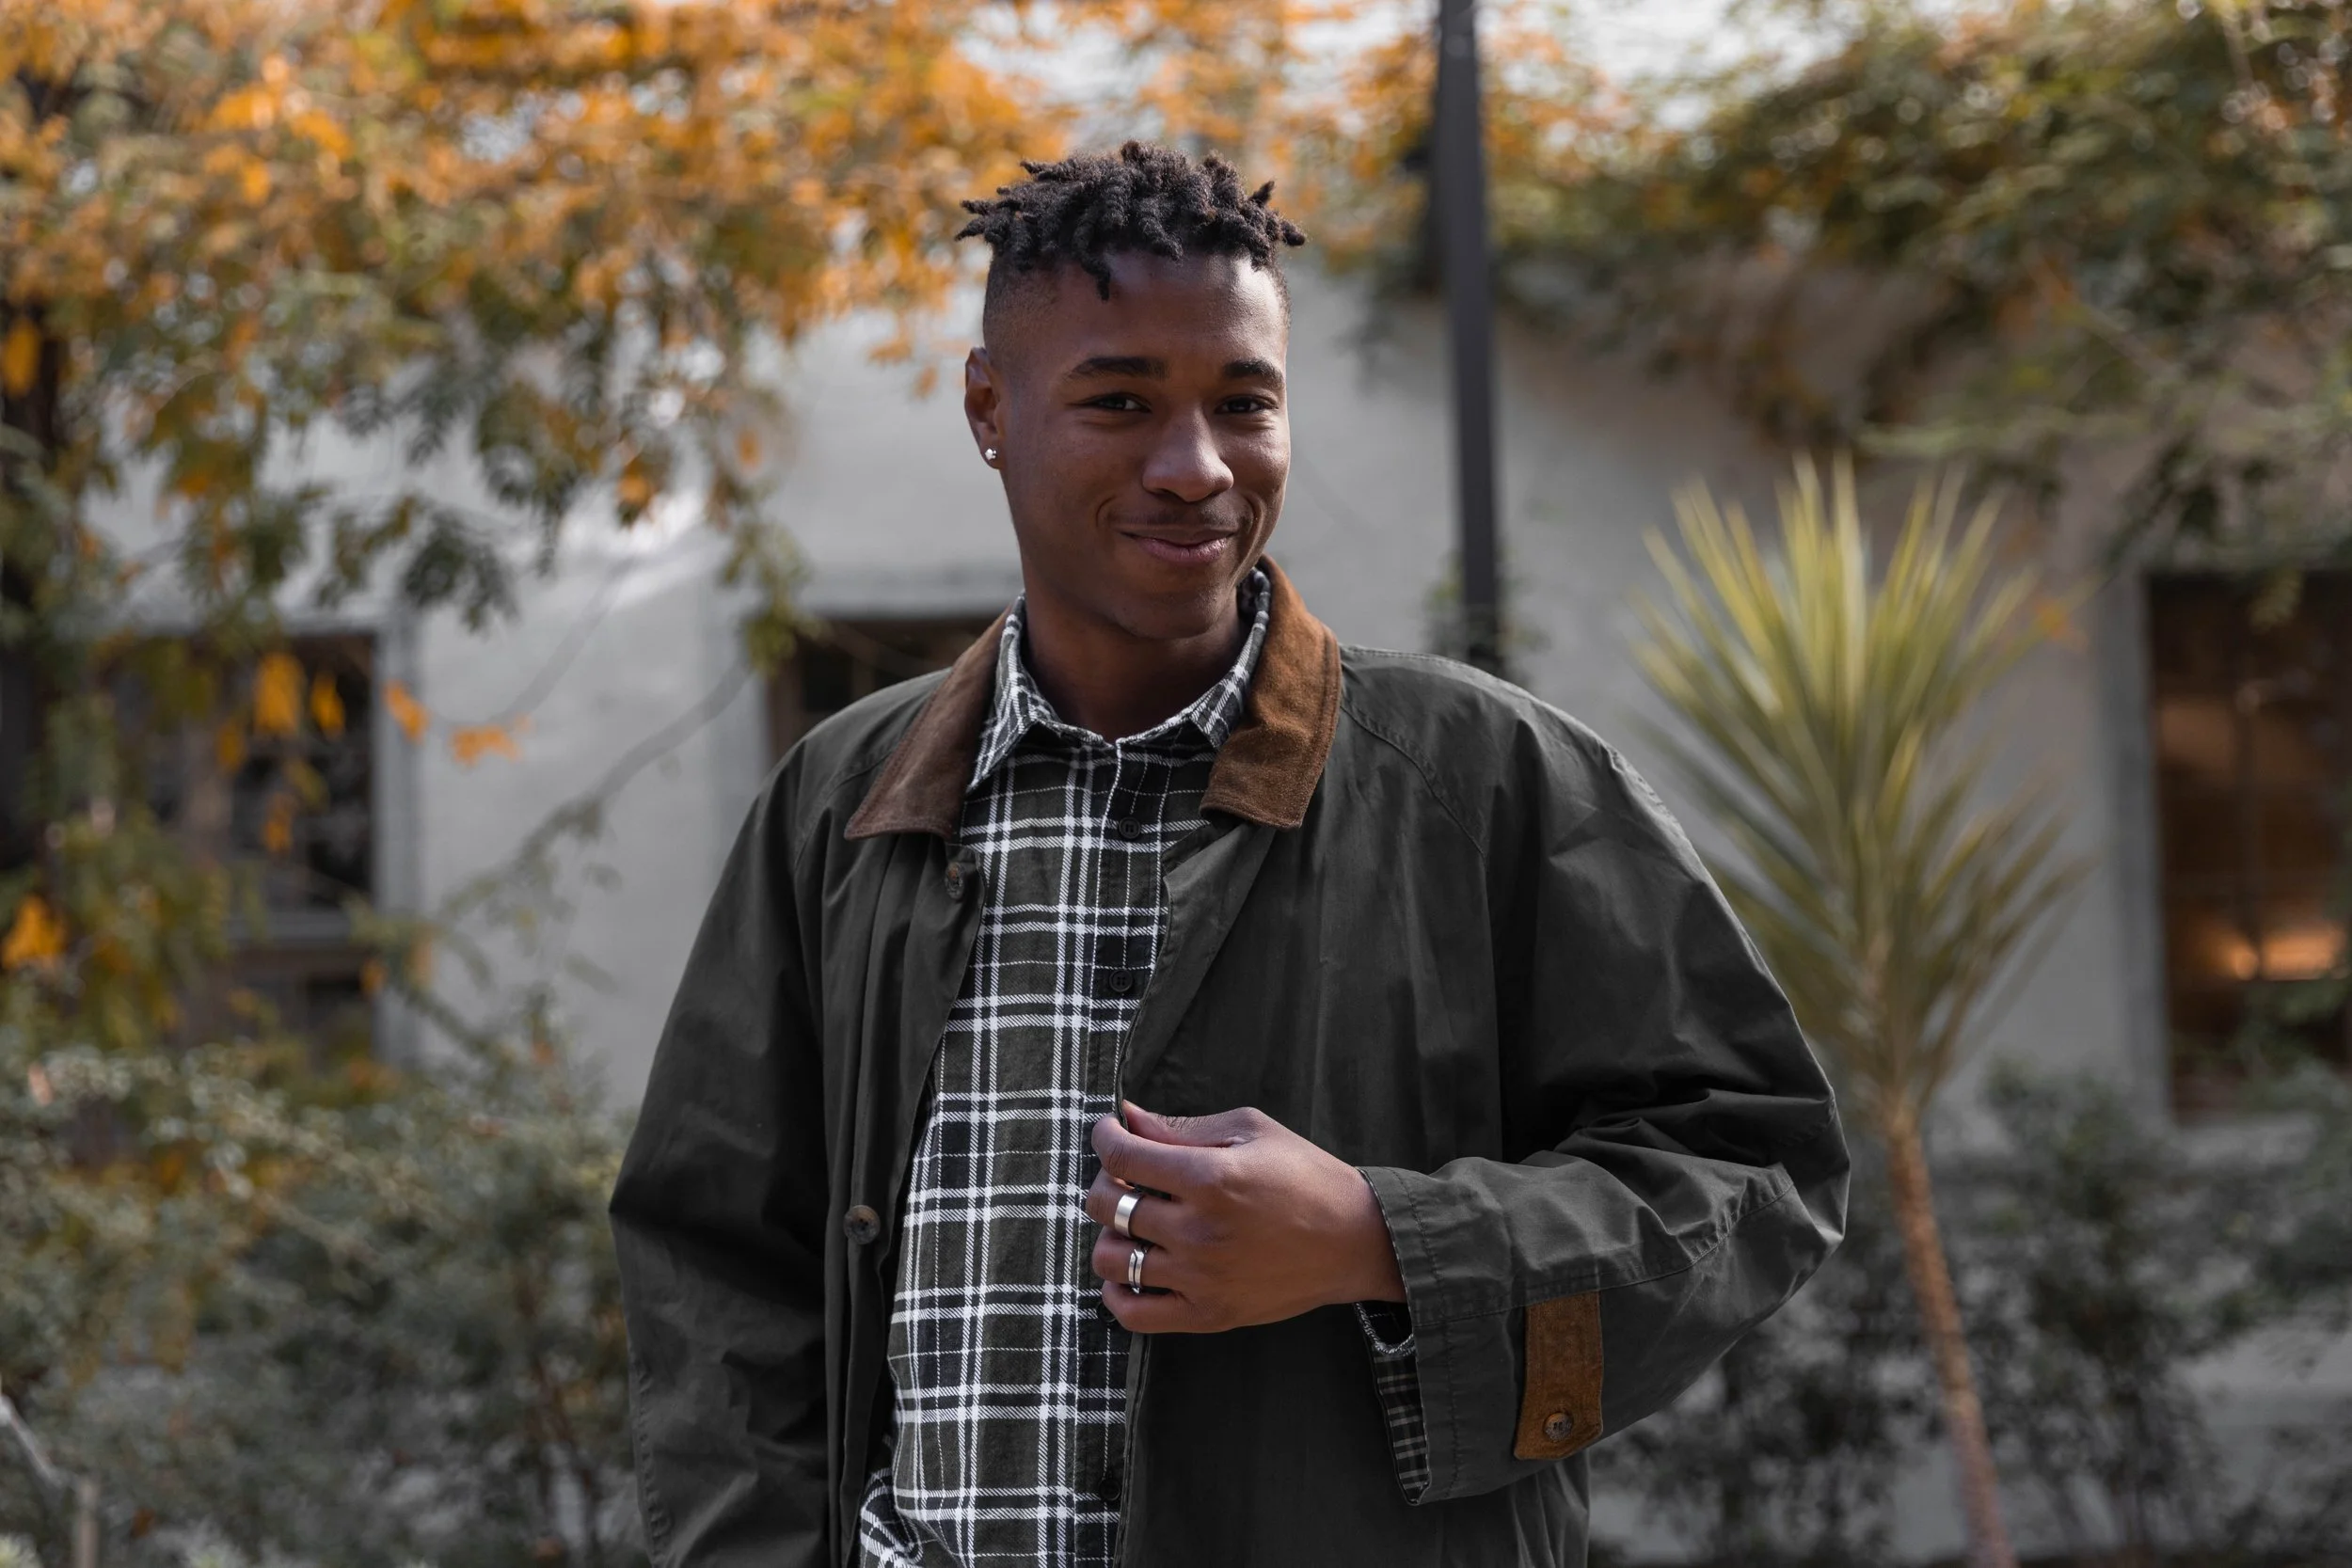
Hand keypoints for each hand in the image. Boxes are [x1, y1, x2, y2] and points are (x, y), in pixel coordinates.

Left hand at [1081, 1101, 1406, 1333]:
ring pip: (1111, 1260)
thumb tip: (1128, 1118)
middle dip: (1105, 1181)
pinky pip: (1133, 1313)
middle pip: (1107, 1206)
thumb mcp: (1252, 1131)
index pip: (1122, 1157)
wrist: (1355, 1240)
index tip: (1108, 1133)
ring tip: (1134, 1225)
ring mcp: (1201, 1278)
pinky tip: (1135, 1269)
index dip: (1104, 1137)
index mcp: (1211, 1179)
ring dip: (1110, 1235)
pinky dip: (1118, 1292)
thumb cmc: (1305, 1175)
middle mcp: (1199, 1231)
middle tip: (1126, 1176)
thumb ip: (1183, 1128)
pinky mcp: (1208, 1314)